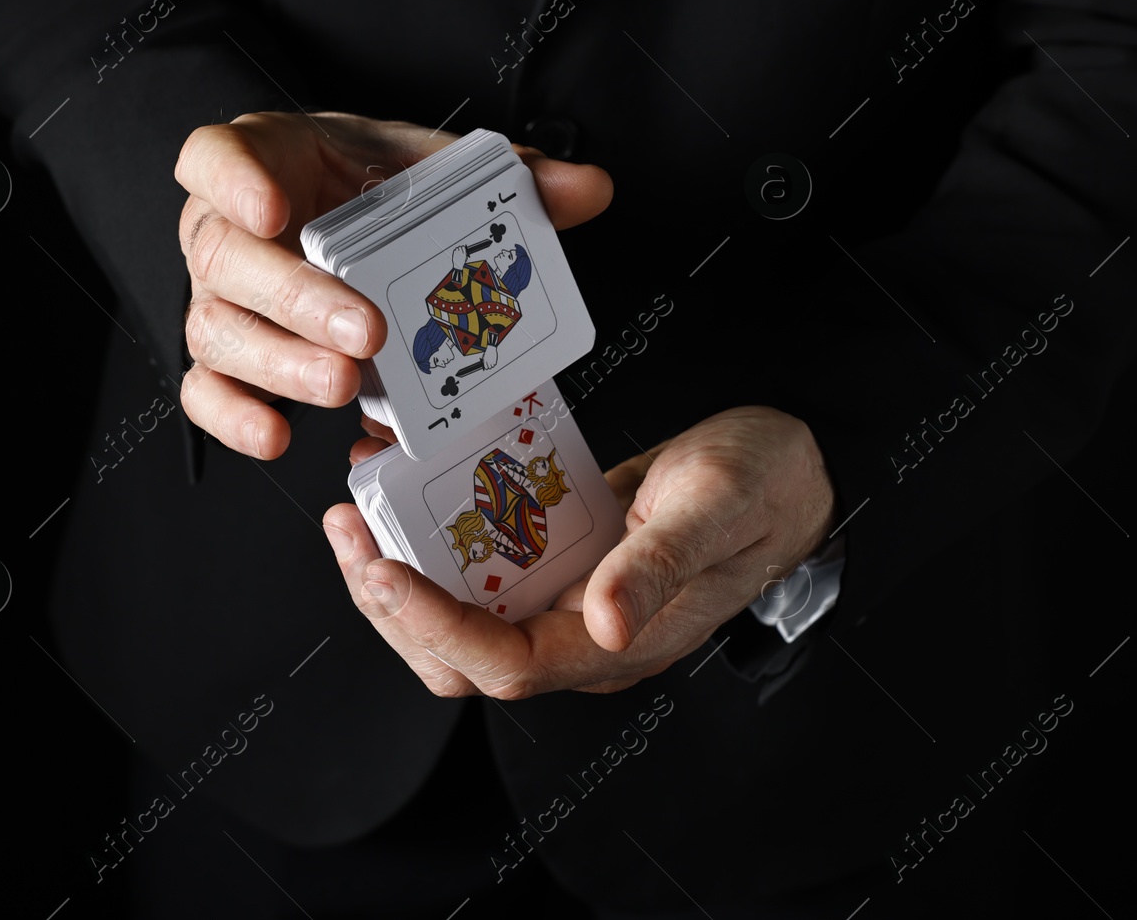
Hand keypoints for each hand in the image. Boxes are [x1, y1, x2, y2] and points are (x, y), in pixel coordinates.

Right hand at [174, 112, 611, 457]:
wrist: (347, 225)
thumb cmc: (373, 191)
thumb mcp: (433, 170)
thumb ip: (508, 175)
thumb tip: (588, 189)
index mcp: (265, 161)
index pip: (215, 156)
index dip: (234, 180)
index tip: (276, 206)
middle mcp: (226, 230)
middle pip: (225, 257)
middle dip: (295, 297)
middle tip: (366, 331)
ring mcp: (220, 298)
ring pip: (217, 330)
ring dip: (281, 364)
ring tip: (346, 385)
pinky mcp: (226, 358)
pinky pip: (207, 391)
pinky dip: (236, 418)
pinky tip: (280, 436)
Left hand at [323, 406, 835, 696]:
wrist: (788, 471)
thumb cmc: (762, 488)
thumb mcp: (714, 508)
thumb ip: (660, 565)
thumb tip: (607, 626)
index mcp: (616, 643)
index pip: (503, 664)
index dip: (433, 625)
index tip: (381, 567)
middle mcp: (579, 636)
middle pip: (457, 657)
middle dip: (389, 603)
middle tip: (349, 528)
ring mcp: (566, 603)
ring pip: (456, 616)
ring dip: (398, 569)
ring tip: (360, 505)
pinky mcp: (557, 562)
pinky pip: (479, 567)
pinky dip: (435, 533)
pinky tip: (413, 484)